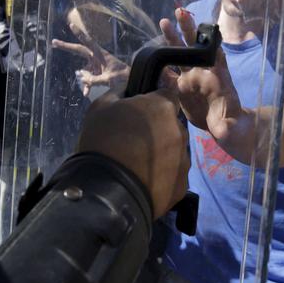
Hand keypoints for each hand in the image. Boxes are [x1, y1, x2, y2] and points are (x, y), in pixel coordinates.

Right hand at [51, 37, 129, 96]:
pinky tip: (86, 93)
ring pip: (83, 70)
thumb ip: (95, 80)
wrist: (131, 80)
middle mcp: (96, 57)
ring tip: (87, 90)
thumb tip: (81, 79)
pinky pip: (88, 77)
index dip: (79, 34)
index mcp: (100, 54)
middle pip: (79, 50)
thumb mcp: (109, 79)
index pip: (87, 42)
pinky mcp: (96, 71)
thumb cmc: (122, 77)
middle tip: (54, 42)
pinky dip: (87, 85)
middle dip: (66, 47)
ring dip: (83, 79)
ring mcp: (95, 64)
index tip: (71, 25)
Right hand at [77, 92, 189, 218]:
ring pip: (175, 151)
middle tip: (135, 143)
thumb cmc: (102, 142)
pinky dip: (163, 177)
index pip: (166, 96)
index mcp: (162, 108)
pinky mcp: (182, 186)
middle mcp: (180, 131)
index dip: (152, 105)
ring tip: (139, 167)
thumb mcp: (100, 107)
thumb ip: (119, 93)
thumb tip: (127, 89)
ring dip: (163, 154)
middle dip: (158, 130)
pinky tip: (144, 183)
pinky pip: (174, 176)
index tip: (139, 115)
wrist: (107, 193)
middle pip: (172, 125)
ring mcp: (183, 160)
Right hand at [158, 7, 242, 139]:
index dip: (208, 41)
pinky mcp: (180, 88)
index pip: (213, 54)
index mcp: (217, 77)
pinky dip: (160, 66)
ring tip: (164, 21)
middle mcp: (203, 73)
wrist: (223, 127)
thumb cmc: (231, 124)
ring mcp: (190, 78)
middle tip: (179, 13)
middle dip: (187, 29)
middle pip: (194, 47)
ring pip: (179, 55)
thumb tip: (225, 131)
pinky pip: (168, 74)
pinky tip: (151, 56)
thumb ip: (227, 127)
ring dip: (172, 39)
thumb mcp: (230, 127)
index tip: (203, 28)